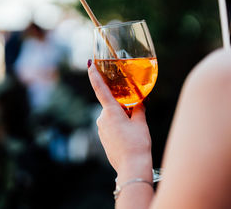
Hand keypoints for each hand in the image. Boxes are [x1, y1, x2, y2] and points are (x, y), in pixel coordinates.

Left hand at [88, 61, 152, 179]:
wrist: (131, 167)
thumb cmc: (137, 144)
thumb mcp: (141, 123)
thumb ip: (139, 108)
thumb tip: (140, 101)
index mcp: (110, 111)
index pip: (101, 89)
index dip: (95, 75)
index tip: (89, 64)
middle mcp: (102, 119)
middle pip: (113, 105)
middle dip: (124, 106)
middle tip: (138, 113)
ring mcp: (101, 129)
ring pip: (113, 116)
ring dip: (123, 117)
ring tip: (136, 130)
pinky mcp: (103, 138)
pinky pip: (111, 126)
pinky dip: (120, 126)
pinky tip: (130, 136)